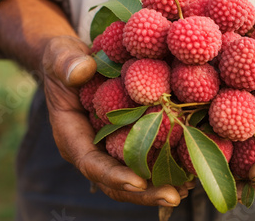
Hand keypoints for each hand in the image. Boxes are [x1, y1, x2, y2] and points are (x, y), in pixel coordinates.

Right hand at [41, 35, 192, 206]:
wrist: (75, 62)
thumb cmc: (64, 61)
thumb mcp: (60, 57)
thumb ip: (67, 65)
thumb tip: (82, 70)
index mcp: (73, 137)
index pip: (91, 164)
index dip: (114, 175)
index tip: (138, 183)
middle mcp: (95, 149)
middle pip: (118, 181)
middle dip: (146, 192)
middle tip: (175, 196)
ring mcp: (114, 145)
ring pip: (138, 174)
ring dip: (164, 182)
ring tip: (192, 186)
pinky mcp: (131, 136)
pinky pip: (150, 153)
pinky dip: (171, 161)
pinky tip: (194, 162)